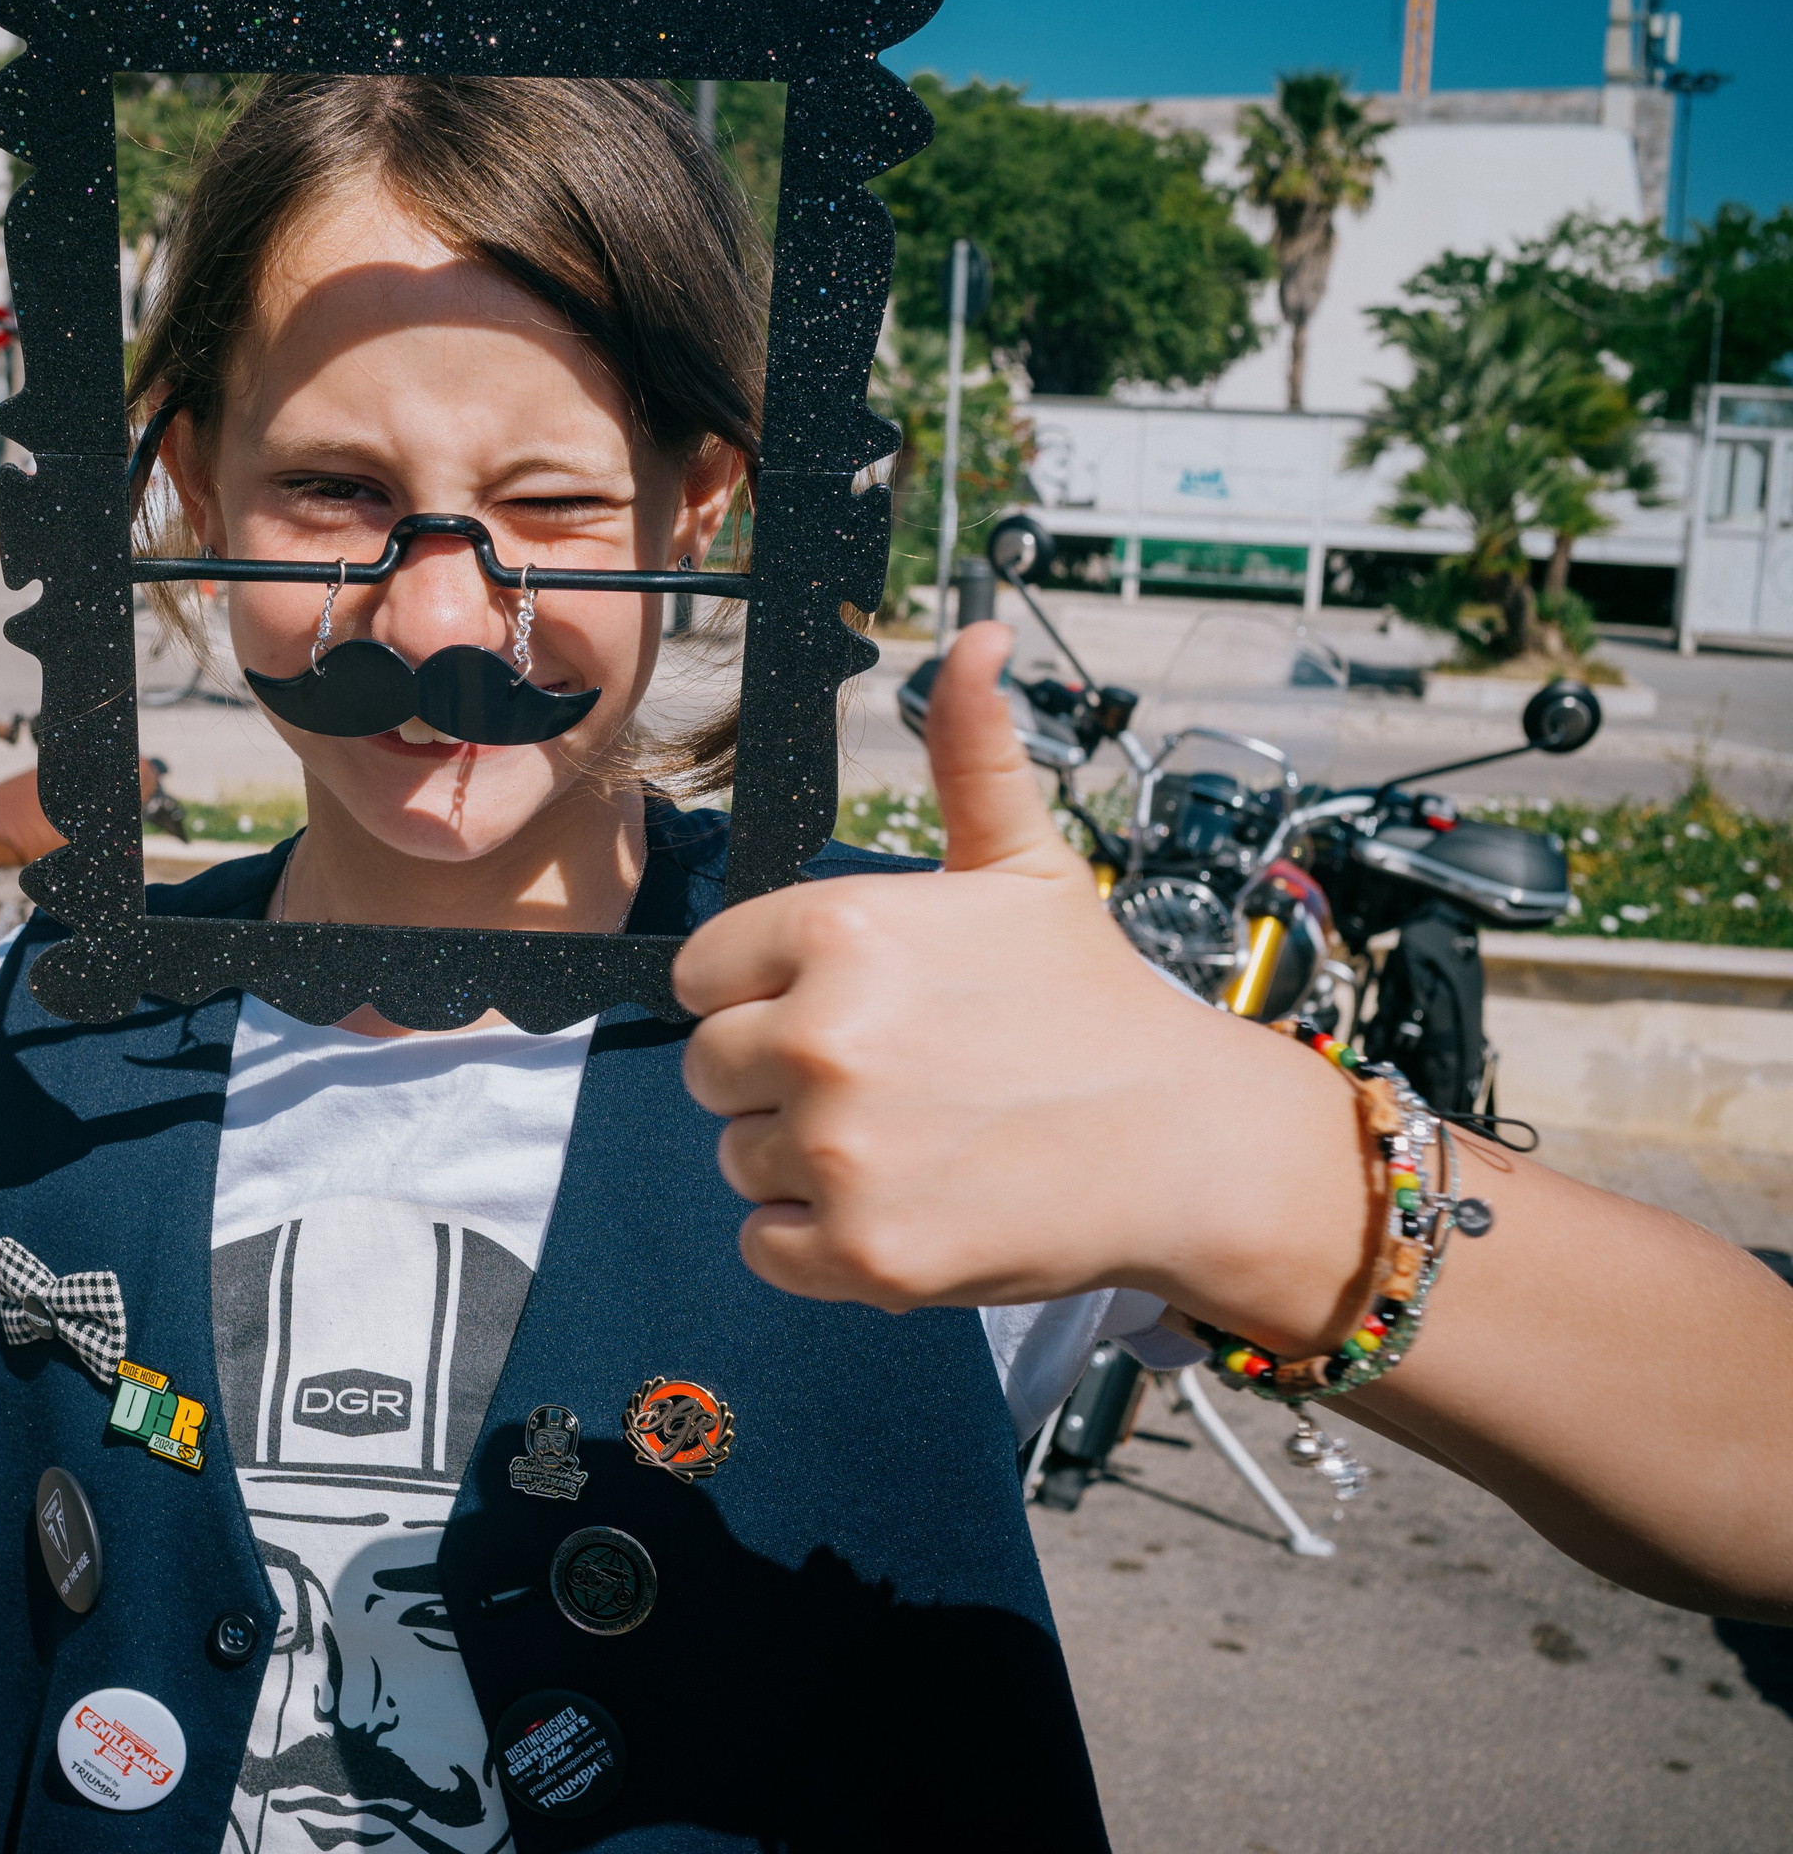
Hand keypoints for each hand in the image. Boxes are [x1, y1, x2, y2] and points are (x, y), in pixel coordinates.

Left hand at [674, 622, 1374, 1348]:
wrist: (1185, 1146)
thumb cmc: (1094, 1004)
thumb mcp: (1026, 863)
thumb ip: (971, 750)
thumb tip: (974, 634)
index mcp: (838, 927)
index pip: (702, 975)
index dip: (766, 994)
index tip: (849, 1012)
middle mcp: (821, 1033)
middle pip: (710, 1069)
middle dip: (781, 1078)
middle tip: (892, 1083)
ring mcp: (837, 1149)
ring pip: (740, 1157)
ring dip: (804, 1160)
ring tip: (912, 1141)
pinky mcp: (857, 1253)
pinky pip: (766, 1245)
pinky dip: (818, 1242)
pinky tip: (904, 1205)